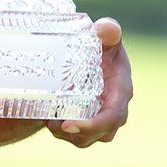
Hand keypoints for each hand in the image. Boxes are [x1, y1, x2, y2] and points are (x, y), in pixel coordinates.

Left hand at [47, 18, 132, 147]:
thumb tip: (106, 29)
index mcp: (120, 91)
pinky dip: (58, 129)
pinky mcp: (83, 120)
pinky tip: (45, 116)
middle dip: (78, 134)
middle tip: (55, 125)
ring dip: (65, 133)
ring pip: (85, 138)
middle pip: (100, 133)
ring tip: (48, 119)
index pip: (113, 116)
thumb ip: (108, 31)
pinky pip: (73, 134)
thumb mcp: (105, 36)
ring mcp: (97, 117)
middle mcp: (112, 108)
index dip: (94, 125)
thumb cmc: (101, 47)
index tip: (69, 125)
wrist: (88, 56)